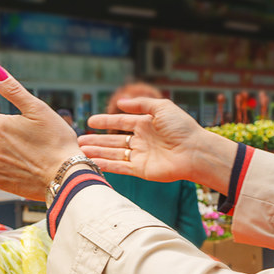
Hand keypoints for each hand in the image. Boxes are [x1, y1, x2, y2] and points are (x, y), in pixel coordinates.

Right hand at [78, 98, 235, 192]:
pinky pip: (120, 167)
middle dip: (96, 140)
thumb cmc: (182, 127)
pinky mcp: (141, 170)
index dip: (105, 122)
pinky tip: (93, 163)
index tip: (90, 121)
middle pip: (113, 141)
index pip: (121, 122)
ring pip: (113, 154)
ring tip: (81, 151)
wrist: (194, 151)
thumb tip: (120, 102)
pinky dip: (106, 165)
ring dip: (97, 153)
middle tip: (79, 141)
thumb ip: (141, 104)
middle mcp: (141, 140)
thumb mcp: (162, 107)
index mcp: (146, 124)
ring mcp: (140, 156)